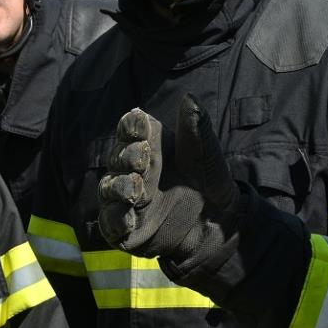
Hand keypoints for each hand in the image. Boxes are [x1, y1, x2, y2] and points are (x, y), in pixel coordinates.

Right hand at [98, 94, 243, 262]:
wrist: (217, 223)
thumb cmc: (207, 181)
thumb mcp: (206, 155)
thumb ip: (196, 128)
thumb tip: (190, 98)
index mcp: (147, 145)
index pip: (130, 129)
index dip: (132, 126)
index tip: (141, 122)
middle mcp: (130, 170)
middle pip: (118, 157)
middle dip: (128, 155)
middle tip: (143, 154)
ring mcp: (124, 199)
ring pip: (110, 189)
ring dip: (119, 186)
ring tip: (135, 185)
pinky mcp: (124, 228)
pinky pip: (112, 223)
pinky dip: (117, 219)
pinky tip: (128, 217)